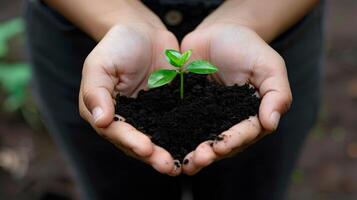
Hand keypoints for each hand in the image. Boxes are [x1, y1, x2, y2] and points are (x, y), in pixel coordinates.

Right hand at [79, 24, 181, 175]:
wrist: (143, 33)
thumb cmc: (117, 45)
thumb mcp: (100, 64)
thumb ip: (96, 91)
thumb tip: (100, 120)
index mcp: (106, 113)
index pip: (116, 132)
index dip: (130, 142)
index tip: (145, 148)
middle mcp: (127, 120)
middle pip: (138, 143)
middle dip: (152, 156)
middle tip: (167, 166)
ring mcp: (149, 117)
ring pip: (158, 140)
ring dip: (168, 153)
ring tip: (180, 166)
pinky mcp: (168, 111)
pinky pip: (175, 126)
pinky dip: (183, 137)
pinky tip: (194, 147)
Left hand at [180, 23, 291, 174]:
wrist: (218, 33)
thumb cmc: (248, 47)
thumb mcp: (269, 65)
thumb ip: (276, 92)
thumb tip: (272, 123)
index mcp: (251, 116)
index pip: (245, 133)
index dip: (233, 141)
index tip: (221, 147)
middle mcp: (229, 122)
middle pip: (222, 143)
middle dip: (210, 153)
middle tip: (198, 159)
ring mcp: (206, 117)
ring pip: (201, 140)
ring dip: (193, 152)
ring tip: (184, 162)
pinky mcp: (187, 109)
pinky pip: (181, 125)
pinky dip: (175, 137)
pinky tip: (166, 146)